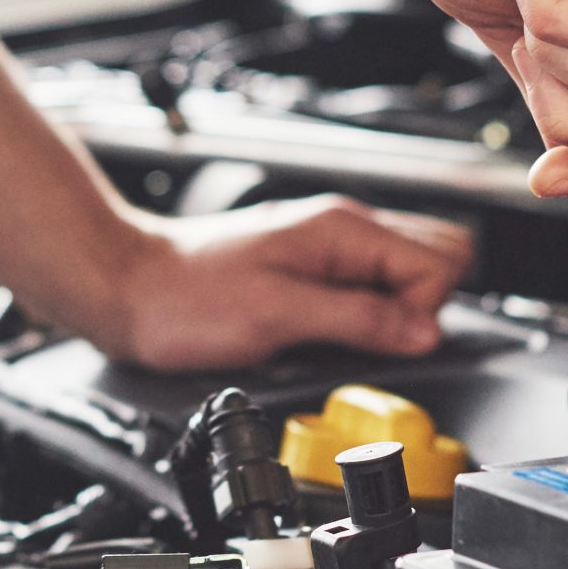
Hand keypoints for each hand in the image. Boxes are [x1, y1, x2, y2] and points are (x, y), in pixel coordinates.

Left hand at [81, 196, 474, 371]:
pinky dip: (361, 314)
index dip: (422, 310)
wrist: (129, 288)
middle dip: (420, 307)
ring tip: (339, 336)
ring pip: (402, 272)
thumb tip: (424, 332)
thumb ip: (359, 319)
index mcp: (342, 230)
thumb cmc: (185, 299)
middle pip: (434, 257)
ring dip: (390, 313)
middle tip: (368, 338)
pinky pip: (365, 286)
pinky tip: (323, 332)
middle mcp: (341, 229)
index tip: (384, 339)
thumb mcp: (279, 316)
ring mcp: (326, 247)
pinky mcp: (308, 269)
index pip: (438, 260)